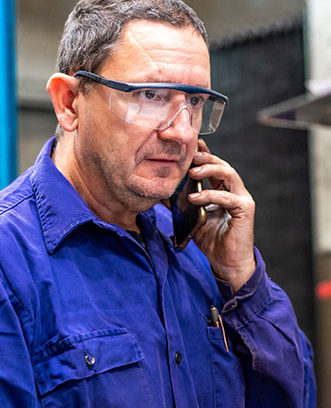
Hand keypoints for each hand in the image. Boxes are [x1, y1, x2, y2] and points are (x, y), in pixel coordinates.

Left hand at [188, 139, 255, 290]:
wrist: (227, 262)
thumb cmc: (212, 241)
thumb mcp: (192, 219)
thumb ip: (180, 205)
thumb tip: (161, 193)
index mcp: (223, 191)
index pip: (213, 167)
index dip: (203, 154)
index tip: (189, 145)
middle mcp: (234, 191)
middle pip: (222, 165)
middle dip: (205, 157)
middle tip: (189, 155)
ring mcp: (242, 198)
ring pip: (229, 174)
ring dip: (210, 169)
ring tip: (192, 171)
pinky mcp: (245, 209)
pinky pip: (227, 197)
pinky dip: (210, 195)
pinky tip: (194, 198)